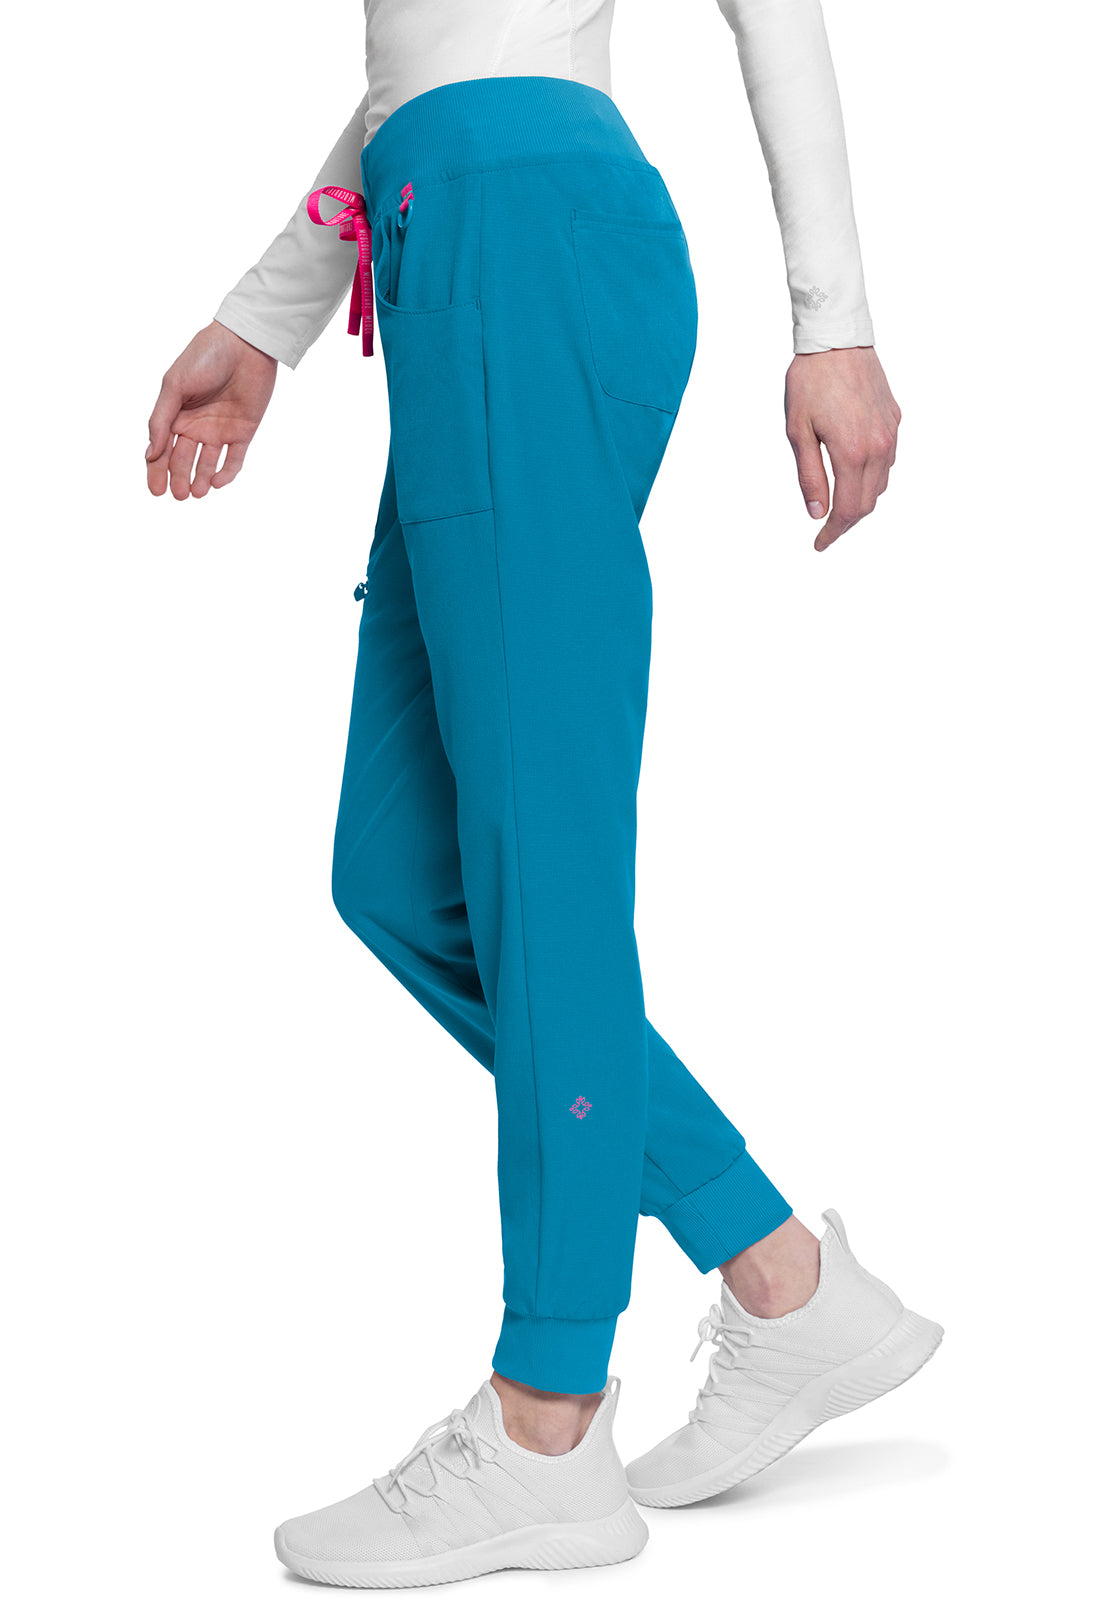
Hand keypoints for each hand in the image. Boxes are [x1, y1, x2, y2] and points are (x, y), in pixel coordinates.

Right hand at [145, 321, 277, 499]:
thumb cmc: (204, 356)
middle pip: (183, 460)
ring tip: (196, 492)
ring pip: (208, 464)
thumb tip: (150, 453)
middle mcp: (196, 425)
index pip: (162, 449)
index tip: (156, 490)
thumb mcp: (174, 385)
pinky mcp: (244, 431)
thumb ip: (161, 419)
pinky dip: (227, 473)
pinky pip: (235, 459)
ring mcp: (220, 430)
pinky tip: (217, 482)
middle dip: (179, 479)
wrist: (244, 343)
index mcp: (175, 414)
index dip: (157, 470)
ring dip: (201, 479)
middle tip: (178, 495)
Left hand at [784, 346, 900, 551]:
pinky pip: (888, 459)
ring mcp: (890, 432)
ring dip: (861, 499)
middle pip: (868, 503)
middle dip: (847, 521)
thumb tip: (817, 513)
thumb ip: (810, 477)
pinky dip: (872, 475)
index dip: (834, 532)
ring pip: (881, 483)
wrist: (836, 339)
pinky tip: (855, 471)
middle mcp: (878, 446)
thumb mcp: (798, 432)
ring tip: (839, 502)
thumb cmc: (810, 382)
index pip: (849, 510)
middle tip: (826, 529)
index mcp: (852, 452)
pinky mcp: (894, 419)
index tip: (820, 543)